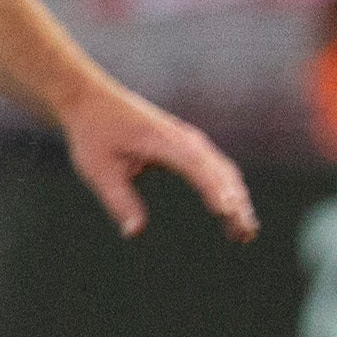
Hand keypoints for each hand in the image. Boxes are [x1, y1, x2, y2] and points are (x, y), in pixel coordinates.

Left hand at [66, 85, 255, 240]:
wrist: (91, 101)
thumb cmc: (94, 135)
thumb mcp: (99, 171)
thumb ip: (119, 202)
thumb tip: (135, 233)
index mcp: (164, 142)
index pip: (197, 167)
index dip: (214, 190)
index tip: (227, 213)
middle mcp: (184, 140)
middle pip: (220, 172)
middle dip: (236, 204)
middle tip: (245, 235)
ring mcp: (189, 141)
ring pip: (223, 172)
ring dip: (236, 200)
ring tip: (244, 233)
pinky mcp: (186, 146)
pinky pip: (215, 169)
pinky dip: (226, 190)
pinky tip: (229, 212)